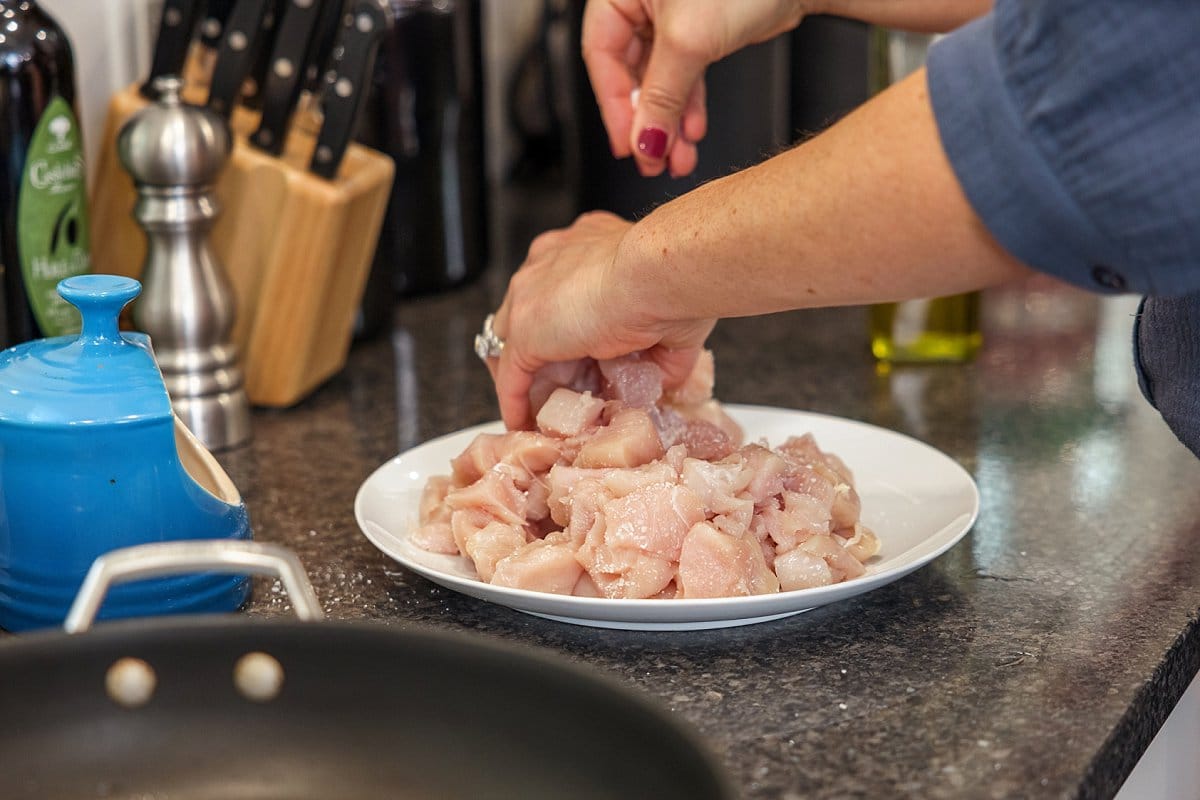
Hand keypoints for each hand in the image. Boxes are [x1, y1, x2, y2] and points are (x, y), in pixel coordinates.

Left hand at [489, 211, 714, 428]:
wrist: (658, 274)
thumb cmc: (676, 284)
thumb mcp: (670, 319)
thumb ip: (661, 347)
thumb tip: (665, 379)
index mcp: (583, 247)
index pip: (559, 284)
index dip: (567, 317)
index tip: (581, 346)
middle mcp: (549, 260)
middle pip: (528, 306)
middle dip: (540, 342)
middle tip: (557, 379)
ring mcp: (530, 292)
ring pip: (512, 338)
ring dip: (525, 371)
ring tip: (536, 402)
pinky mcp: (525, 331)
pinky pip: (511, 373)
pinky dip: (515, 399)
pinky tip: (523, 420)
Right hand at [581, 0, 806, 177]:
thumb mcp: (689, 41)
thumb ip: (661, 96)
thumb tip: (645, 139)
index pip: (602, 55)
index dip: (613, 105)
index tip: (627, 144)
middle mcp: (642, 0)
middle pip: (630, 72)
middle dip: (646, 121)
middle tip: (652, 159)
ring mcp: (670, 15)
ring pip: (660, 80)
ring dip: (669, 122)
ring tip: (677, 157)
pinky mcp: (698, 30)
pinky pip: (683, 76)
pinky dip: (688, 107)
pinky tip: (692, 132)